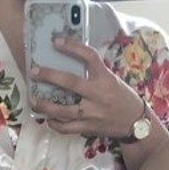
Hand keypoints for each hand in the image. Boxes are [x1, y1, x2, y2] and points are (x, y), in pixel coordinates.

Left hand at [28, 38, 144, 139]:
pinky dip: (55, 124)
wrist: (136, 123)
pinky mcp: (88, 128)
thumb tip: (71, 61)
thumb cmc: (122, 97)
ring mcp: (92, 113)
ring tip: (33, 99)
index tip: (56, 41)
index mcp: (105, 79)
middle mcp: (98, 95)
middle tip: (34, 71)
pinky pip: (66, 128)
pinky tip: (47, 118)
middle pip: (70, 83)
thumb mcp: (112, 80)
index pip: (89, 57)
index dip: (72, 47)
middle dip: (49, 76)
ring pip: (63, 110)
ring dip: (45, 105)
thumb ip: (94, 73)